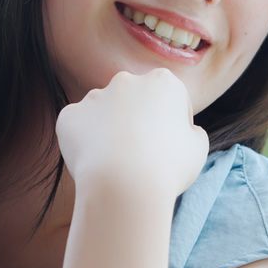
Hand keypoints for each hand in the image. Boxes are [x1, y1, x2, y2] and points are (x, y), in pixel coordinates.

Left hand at [55, 68, 207, 198]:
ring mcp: (94, 96)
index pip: (170, 98)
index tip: (170, 148)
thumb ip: (192, 132)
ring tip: (116, 163)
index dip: (172, 124)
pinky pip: (78, 127)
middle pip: (133, 100)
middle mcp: (127, 81)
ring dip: (109, 130)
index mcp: (163, 82)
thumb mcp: (198, 148)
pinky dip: (83, 142)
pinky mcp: (70, 115)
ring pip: (103, 112)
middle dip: (136, 120)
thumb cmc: (168, 167)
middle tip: (140, 155)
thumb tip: (186, 131)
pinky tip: (94, 163)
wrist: (123, 186)